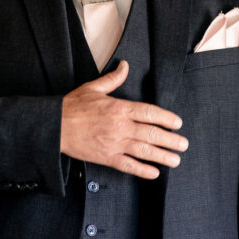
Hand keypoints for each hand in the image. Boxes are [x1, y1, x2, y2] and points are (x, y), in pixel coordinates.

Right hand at [60, 61, 187, 178]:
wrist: (55, 126)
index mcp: (119, 108)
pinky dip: (142, 170)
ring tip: (176, 160)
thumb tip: (125, 66)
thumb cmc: (73, 106)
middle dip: (170, 140)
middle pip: (152, 134)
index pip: (150, 113)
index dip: (166, 118)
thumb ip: (113, 79)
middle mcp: (120, 126)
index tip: (177, 123)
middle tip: (183, 145)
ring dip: (162, 156)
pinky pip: (128, 165)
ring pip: (144, 151)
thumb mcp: (93, 88)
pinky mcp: (106, 157)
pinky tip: (154, 173)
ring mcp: (114, 143)